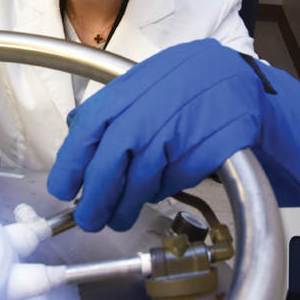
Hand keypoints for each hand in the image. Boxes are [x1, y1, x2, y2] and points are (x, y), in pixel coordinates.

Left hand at [47, 39, 299, 231]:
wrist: (235, 81)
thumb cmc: (183, 84)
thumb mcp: (140, 83)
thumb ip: (108, 108)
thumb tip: (74, 132)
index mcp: (125, 95)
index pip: (85, 136)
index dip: (70, 168)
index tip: (64, 190)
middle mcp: (146, 114)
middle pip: (108, 168)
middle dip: (95, 201)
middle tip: (89, 219)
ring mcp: (175, 135)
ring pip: (139, 184)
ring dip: (125, 207)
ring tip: (119, 217)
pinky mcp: (201, 153)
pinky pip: (170, 183)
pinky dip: (158, 192)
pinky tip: (154, 191)